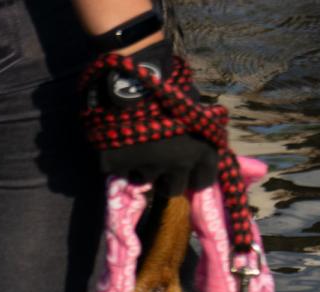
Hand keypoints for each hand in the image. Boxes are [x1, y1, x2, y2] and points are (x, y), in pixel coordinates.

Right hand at [82, 40, 219, 194]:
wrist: (130, 74)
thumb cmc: (168, 85)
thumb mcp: (194, 107)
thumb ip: (199, 130)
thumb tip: (200, 145)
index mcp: (203, 152)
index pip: (203, 181)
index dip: (192, 177)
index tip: (184, 172)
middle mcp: (180, 164)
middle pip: (174, 188)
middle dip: (166, 179)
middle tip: (157, 166)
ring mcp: (148, 166)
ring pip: (145, 180)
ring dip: (140, 170)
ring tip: (135, 149)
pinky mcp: (117, 164)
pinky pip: (118, 171)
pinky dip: (116, 161)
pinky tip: (116, 142)